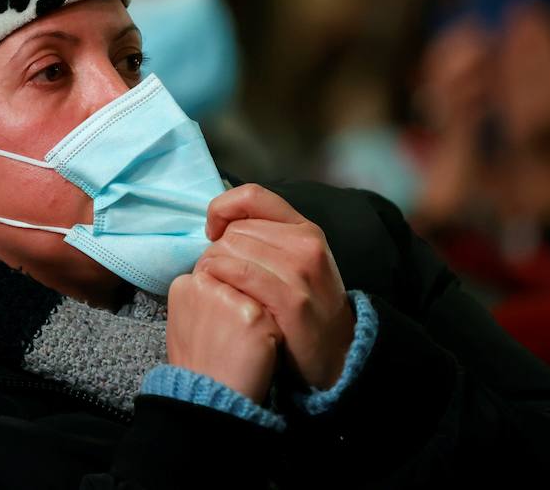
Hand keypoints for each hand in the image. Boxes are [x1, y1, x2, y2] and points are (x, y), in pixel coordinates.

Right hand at [166, 267, 283, 402]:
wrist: (208, 400)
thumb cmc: (200, 364)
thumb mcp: (186, 322)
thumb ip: (204, 295)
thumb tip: (225, 277)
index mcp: (184, 284)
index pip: (219, 273)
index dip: (229, 298)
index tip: (222, 325)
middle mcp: (203, 283)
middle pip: (240, 280)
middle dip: (245, 302)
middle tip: (233, 337)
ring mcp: (228, 297)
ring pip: (259, 294)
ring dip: (260, 316)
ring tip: (243, 345)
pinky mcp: (252, 314)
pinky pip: (275, 314)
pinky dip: (272, 334)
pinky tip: (257, 352)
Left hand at [197, 184, 354, 389]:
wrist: (337, 354)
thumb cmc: (305, 306)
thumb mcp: (295, 262)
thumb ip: (265, 238)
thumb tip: (220, 223)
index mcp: (305, 229)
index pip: (252, 195)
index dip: (222, 208)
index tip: (213, 231)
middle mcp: (306, 244)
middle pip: (236, 229)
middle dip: (215, 249)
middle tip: (213, 273)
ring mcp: (301, 271)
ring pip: (232, 249)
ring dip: (212, 267)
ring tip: (213, 286)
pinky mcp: (292, 299)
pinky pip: (239, 274)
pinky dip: (220, 280)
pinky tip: (220, 294)